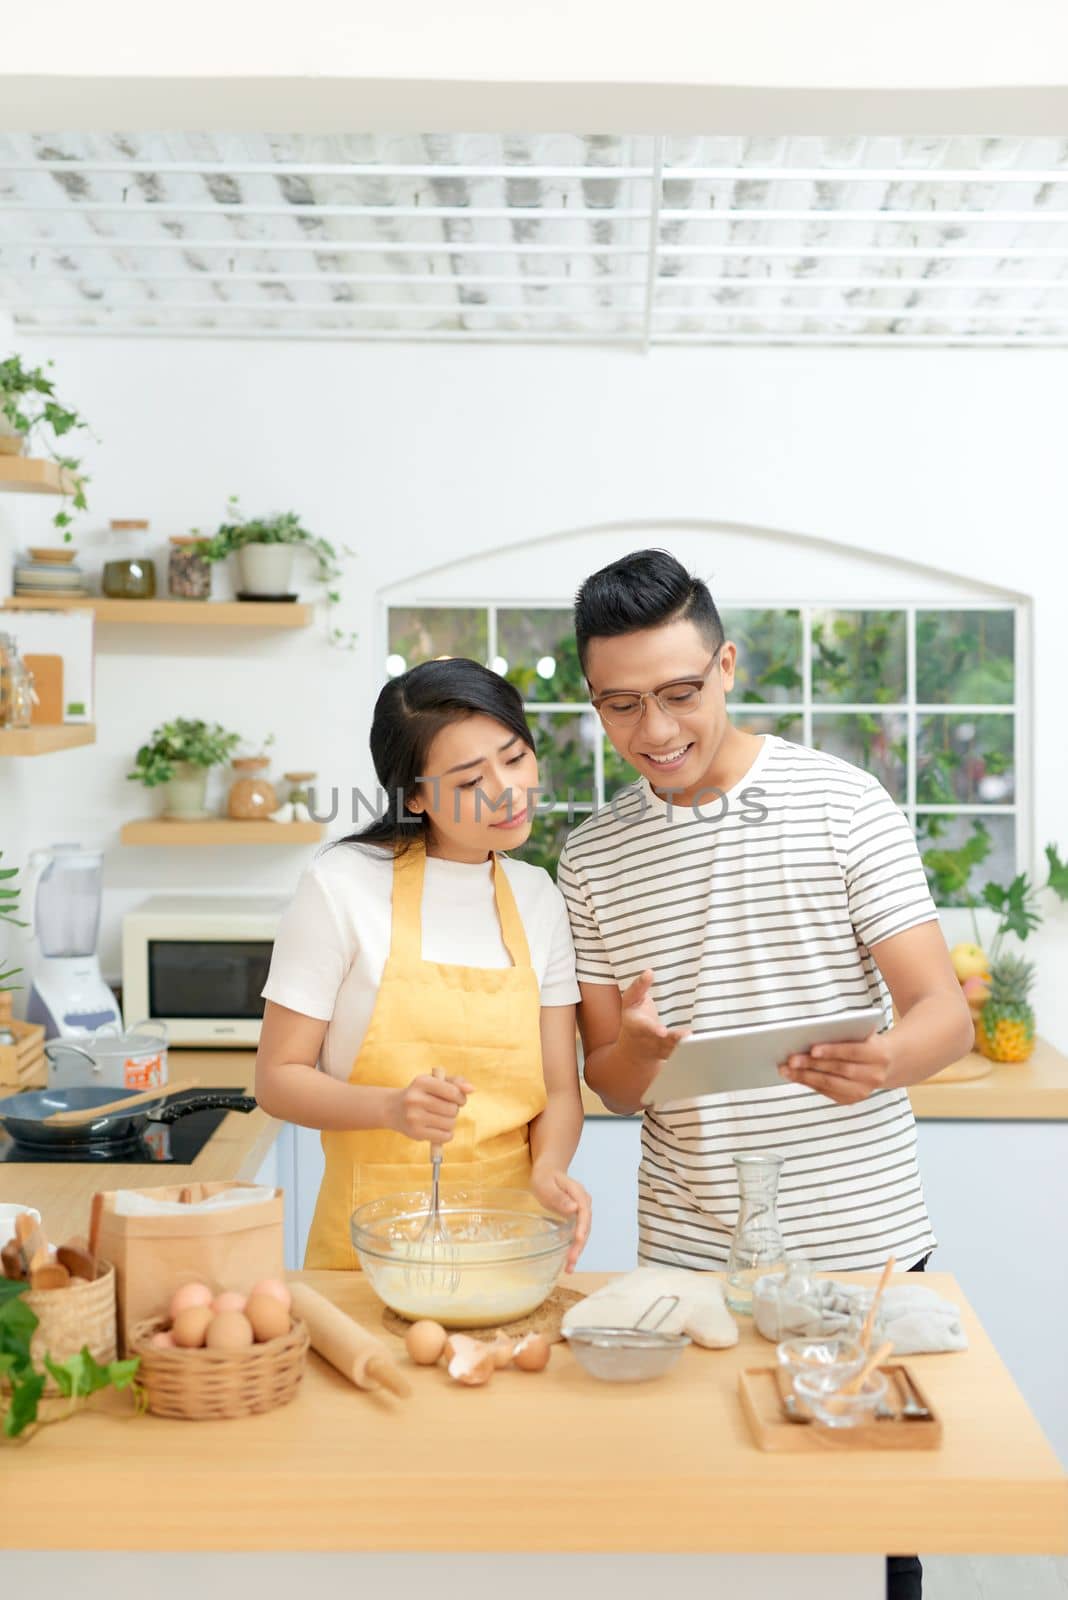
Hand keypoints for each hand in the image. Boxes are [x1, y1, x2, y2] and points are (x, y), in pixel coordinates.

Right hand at [388, 1073, 474, 1142]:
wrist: (394, 1109)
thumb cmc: (422, 1093)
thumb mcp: (436, 1081)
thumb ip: (456, 1082)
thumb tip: (472, 1089)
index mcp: (422, 1082)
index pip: (453, 1092)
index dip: (460, 1097)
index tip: (457, 1099)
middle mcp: (415, 1099)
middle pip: (453, 1109)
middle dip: (454, 1110)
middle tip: (445, 1109)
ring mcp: (414, 1117)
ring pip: (450, 1124)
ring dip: (450, 1122)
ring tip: (440, 1118)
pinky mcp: (415, 1133)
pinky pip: (445, 1136)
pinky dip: (447, 1134)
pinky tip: (438, 1128)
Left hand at [530, 1164, 591, 1272]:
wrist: (548, 1172)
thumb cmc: (545, 1177)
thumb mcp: (547, 1184)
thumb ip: (559, 1196)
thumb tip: (574, 1208)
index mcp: (578, 1193)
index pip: (584, 1212)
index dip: (582, 1227)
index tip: (578, 1240)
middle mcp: (583, 1204)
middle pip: (585, 1226)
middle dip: (579, 1245)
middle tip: (571, 1261)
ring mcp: (581, 1212)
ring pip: (583, 1233)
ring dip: (577, 1250)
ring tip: (569, 1267)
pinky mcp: (576, 1219)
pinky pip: (577, 1234)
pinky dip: (574, 1247)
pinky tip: (568, 1260)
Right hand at [619, 969, 689, 1080]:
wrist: (632, 1048)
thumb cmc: (633, 1018)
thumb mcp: (630, 1000)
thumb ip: (639, 986)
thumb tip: (649, 972)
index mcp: (637, 1026)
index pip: (645, 1028)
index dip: (653, 1030)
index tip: (662, 1031)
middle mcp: (649, 1041)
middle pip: (663, 1042)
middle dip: (674, 1040)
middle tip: (687, 1036)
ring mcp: (659, 1050)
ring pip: (673, 1050)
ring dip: (685, 1046)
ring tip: (695, 1039)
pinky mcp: (670, 1054)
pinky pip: (681, 1053)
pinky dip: (691, 1050)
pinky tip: (703, 1045)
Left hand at [778, 1030, 895, 1104]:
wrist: (887, 1062)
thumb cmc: (866, 1040)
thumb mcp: (862, 1032)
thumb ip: (845, 1031)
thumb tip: (810, 1033)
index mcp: (878, 1054)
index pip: (853, 1052)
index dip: (833, 1051)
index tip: (812, 1049)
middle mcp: (874, 1076)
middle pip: (839, 1070)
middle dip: (813, 1065)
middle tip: (790, 1060)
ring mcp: (864, 1090)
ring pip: (830, 1084)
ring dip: (805, 1077)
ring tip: (786, 1070)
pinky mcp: (852, 1099)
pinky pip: (827, 1092)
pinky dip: (810, 1084)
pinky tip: (795, 1077)